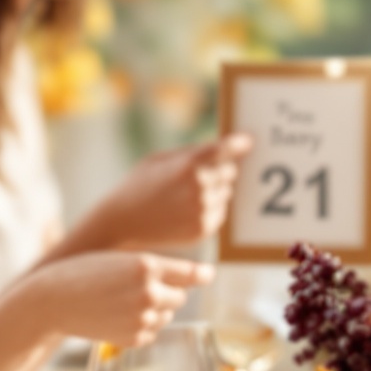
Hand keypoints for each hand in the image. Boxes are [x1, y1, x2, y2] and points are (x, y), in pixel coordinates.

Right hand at [28, 249, 210, 350]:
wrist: (52, 300)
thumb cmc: (85, 272)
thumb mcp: (122, 260)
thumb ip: (157, 267)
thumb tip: (200, 278)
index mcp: (147, 266)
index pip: (191, 273)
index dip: (200, 275)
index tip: (206, 275)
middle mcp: (150, 293)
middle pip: (180, 297)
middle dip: (167, 292)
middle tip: (137, 287)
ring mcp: (143, 318)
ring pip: (167, 315)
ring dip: (154, 310)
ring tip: (122, 301)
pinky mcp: (134, 339)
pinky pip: (152, 332)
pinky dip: (141, 327)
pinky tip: (116, 317)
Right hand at [76, 136, 252, 252]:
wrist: (121, 222)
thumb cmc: (138, 184)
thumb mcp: (159, 159)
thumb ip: (191, 153)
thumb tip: (221, 148)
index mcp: (188, 165)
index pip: (226, 149)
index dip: (239, 144)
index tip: (248, 142)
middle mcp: (200, 187)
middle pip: (231, 172)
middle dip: (221, 170)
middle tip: (201, 173)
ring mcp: (203, 210)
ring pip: (227, 193)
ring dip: (216, 190)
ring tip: (187, 194)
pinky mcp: (204, 229)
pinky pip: (221, 212)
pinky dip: (211, 208)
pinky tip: (186, 208)